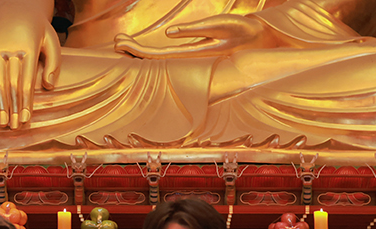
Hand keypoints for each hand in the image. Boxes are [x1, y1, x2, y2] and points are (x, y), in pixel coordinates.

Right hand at [0, 10, 60, 128]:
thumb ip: (54, 63)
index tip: (25, 119)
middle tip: (12, 127)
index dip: (25, 102)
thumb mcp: (51, 39)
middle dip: (12, 108)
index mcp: (29, 47)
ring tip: (1, 122)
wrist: (13, 3)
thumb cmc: (36, 27)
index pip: (26, 81)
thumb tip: (49, 87)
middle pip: (11, 84)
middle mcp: (10, 47)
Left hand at [114, 15, 266, 57]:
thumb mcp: (219, 26)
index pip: (157, 55)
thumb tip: (170, 32)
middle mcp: (188, 56)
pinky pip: (169, 52)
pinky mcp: (197, 48)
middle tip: (115, 41)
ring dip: (140, 49)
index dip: (138, 50)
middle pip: (154, 56)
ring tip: (122, 42)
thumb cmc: (242, 32)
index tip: (120, 43)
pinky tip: (142, 48)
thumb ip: (195, 30)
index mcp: (191, 53)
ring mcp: (192, 53)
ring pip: (160, 54)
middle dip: (133, 49)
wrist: (260, 40)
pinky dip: (153, 49)